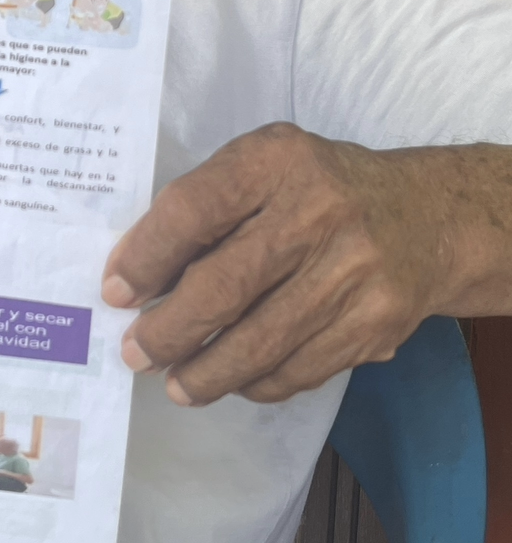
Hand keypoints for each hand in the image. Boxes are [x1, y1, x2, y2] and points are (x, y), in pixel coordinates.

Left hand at [99, 122, 493, 405]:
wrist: (427, 218)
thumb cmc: (321, 190)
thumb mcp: (268, 167)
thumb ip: (209, 206)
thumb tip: (138, 276)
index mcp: (278, 159)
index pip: (195, 208)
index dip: (146, 256)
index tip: (115, 290)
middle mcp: (319, 210)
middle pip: (224, 285)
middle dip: (169, 330)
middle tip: (136, 352)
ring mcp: (352, 270)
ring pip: (261, 341)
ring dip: (206, 372)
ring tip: (175, 383)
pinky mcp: (375, 322)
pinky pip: (299, 368)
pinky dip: (257, 382)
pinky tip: (233, 379)